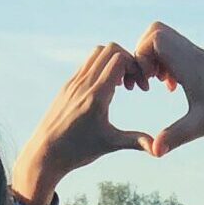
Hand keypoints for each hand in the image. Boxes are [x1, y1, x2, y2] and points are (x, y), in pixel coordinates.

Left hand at [17, 44, 152, 204]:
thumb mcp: (110, 145)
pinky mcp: (67, 86)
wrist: (43, 154)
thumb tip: (159, 149)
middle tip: (132, 83)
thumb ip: (136, 141)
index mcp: (96, 95)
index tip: (140, 87)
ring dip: (113, 62)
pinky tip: (106, 90)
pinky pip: (86, 64)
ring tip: (121, 85)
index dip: (136, 67)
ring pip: (96, 53)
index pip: (119, 59)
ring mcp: (73, 83)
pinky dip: (101, 68)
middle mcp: (83, 84)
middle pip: (110, 49)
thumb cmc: (77, 152)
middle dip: (127, 60)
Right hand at [134, 22, 203, 156]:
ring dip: (155, 59)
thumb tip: (153, 151)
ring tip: (160, 83)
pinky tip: (174, 86)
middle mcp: (192, 54)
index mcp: (189, 63)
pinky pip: (177, 50)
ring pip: (166, 40)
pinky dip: (168, 64)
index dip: (141, 56)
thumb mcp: (202, 125)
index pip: (155, 38)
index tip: (148, 81)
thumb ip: (175, 136)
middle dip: (143, 53)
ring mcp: (198, 56)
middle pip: (156, 31)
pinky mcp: (203, 63)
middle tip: (149, 78)